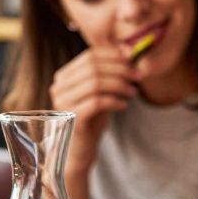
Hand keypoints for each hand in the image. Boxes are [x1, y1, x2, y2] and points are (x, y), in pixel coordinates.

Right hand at [49, 48, 137, 167]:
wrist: (80, 148)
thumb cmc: (92, 118)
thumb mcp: (101, 91)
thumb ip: (109, 72)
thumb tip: (128, 49)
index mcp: (64, 76)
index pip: (89, 56)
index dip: (113, 56)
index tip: (133, 60)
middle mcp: (59, 87)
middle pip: (93, 68)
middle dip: (120, 70)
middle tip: (138, 77)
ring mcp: (63, 103)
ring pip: (95, 83)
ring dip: (119, 85)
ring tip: (132, 92)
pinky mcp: (72, 118)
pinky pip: (97, 102)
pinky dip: (114, 101)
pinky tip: (124, 106)